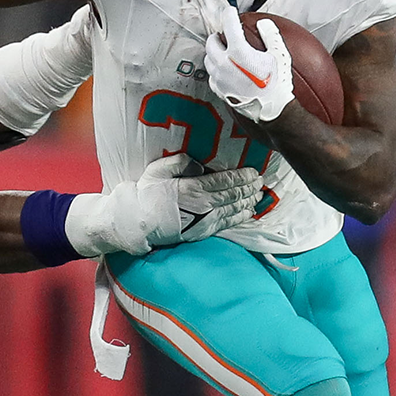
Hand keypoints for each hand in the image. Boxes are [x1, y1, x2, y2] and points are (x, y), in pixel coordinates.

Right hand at [66, 156, 262, 255]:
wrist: (135, 222)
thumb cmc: (144, 193)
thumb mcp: (158, 170)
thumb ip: (180, 163)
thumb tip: (201, 164)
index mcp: (192, 188)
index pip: (225, 181)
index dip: (242, 177)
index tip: (254, 172)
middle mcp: (202, 205)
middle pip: (232, 195)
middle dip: (249, 188)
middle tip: (260, 182)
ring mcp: (202, 221)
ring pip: (232, 209)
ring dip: (247, 201)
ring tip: (258, 195)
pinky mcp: (200, 232)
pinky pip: (225, 224)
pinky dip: (239, 217)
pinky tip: (247, 212)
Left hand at [204, 5, 293, 122]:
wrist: (271, 110)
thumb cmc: (276, 83)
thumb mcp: (279, 55)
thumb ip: (270, 35)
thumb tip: (264, 24)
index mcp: (238, 51)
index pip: (228, 25)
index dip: (229, 14)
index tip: (230, 11)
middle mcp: (224, 63)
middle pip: (211, 42)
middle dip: (218, 35)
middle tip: (226, 34)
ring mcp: (219, 78)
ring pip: (208, 58)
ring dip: (214, 52)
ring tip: (225, 51)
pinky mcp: (219, 90)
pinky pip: (211, 75)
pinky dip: (216, 69)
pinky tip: (225, 69)